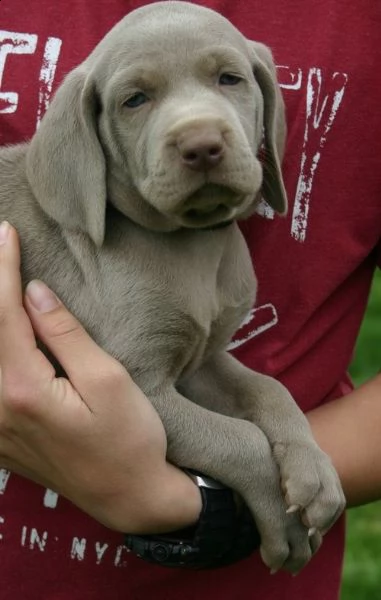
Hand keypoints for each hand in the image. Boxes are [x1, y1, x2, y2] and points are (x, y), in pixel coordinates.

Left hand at [0, 221, 201, 532]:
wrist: (129, 497)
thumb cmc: (130, 438)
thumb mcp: (108, 380)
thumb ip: (65, 335)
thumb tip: (35, 292)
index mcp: (22, 390)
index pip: (3, 314)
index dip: (2, 269)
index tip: (5, 232)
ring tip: (0, 281)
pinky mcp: (0, 437)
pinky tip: (6, 330)